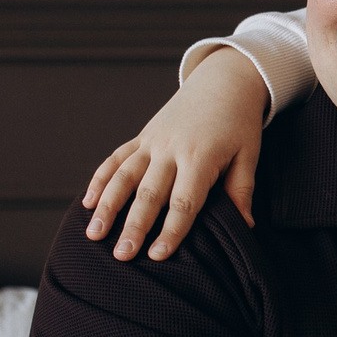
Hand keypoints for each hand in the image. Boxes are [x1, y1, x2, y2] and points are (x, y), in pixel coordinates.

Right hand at [84, 49, 271, 261]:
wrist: (223, 82)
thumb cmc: (239, 123)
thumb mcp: (248, 154)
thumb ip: (241, 190)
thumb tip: (245, 227)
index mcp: (200, 156)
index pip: (184, 201)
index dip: (171, 230)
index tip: (158, 255)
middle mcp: (171, 149)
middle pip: (149, 193)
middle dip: (133, 226)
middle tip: (121, 255)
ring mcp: (152, 141)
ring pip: (124, 176)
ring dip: (107, 206)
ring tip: (94, 234)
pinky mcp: (142, 137)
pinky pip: (116, 159)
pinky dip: (99, 180)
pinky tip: (87, 203)